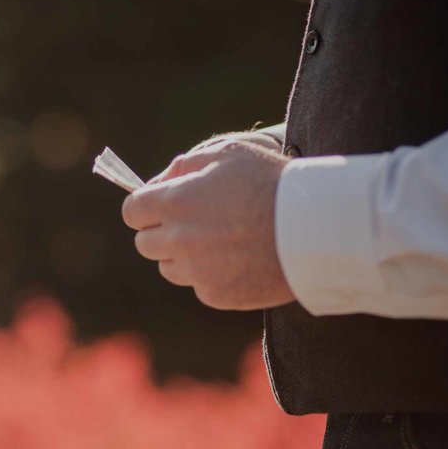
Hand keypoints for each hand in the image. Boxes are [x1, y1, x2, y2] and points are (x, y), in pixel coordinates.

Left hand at [121, 139, 294, 309]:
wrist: (315, 226)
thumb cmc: (272, 182)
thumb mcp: (228, 154)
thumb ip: (185, 166)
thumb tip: (158, 183)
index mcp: (176, 202)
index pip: (132, 211)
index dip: (144, 207)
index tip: (158, 206)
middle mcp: (179, 239)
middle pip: (145, 243)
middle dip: (161, 232)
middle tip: (192, 223)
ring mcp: (196, 271)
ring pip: (169, 268)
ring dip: (183, 256)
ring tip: (220, 241)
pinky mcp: (216, 294)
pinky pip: (199, 286)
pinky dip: (211, 275)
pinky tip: (238, 259)